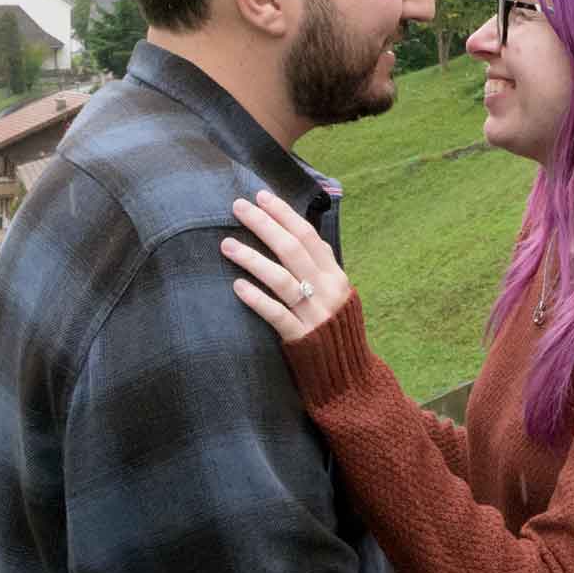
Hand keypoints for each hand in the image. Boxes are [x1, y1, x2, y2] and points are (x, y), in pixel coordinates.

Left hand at [222, 191, 351, 341]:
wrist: (347, 376)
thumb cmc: (333, 328)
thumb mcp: (335, 293)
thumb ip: (319, 266)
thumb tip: (298, 233)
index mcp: (335, 275)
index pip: (308, 236)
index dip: (284, 214)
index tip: (261, 196)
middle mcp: (327, 291)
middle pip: (293, 250)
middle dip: (264, 225)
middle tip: (238, 207)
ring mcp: (315, 314)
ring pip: (283, 280)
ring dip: (253, 259)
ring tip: (226, 245)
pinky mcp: (302, 339)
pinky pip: (277, 315)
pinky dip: (258, 299)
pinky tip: (238, 286)